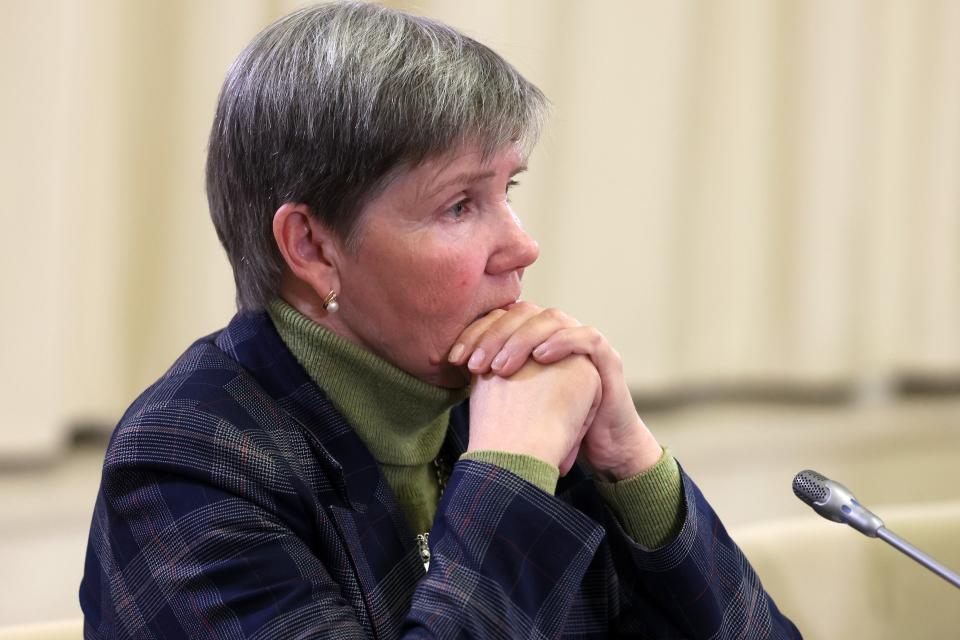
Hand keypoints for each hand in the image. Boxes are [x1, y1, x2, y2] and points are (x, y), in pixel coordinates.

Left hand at [452, 303, 661, 480]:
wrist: (597, 449)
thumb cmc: (553, 429)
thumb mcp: (516, 403)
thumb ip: (492, 381)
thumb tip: (450, 372)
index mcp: (533, 340)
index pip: (501, 319)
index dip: (475, 333)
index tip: (453, 359)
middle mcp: (557, 334)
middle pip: (523, 313)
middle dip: (494, 334)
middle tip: (475, 363)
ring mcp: (583, 343)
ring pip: (552, 319)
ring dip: (523, 338)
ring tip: (502, 366)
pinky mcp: (607, 360)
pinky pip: (586, 338)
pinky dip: (563, 342)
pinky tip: (541, 357)